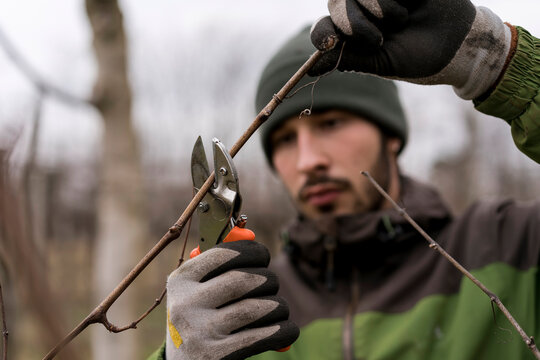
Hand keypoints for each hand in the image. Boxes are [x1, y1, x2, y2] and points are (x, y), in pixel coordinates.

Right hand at [166, 241, 298, 359]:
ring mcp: (199, 332)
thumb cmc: (199, 318)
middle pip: (243, 280)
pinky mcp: (215, 357)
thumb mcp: (197, 291)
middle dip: (267, 280)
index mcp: (181, 280)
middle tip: (271, 285)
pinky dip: (283, 330)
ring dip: (278, 307)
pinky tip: (287, 330)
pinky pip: (262, 336)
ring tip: (280, 309)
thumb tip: (249, 235)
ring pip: (256, 308)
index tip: (263, 256)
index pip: (223, 254)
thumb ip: (220, 265)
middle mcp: (185, 304)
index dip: (251, 251)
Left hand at [310, 0, 512, 98]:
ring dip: (377, 6)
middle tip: (379, 37)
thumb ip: (348, 59)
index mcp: (353, 36)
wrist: (458, 43)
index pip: (323, 29)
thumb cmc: (418, 58)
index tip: (331, 41)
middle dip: (353, 22)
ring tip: (401, 19)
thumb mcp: (381, 62)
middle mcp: (361, 12)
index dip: (322, 34)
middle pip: (336, 4)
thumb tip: (310, 69)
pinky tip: (409, 1)